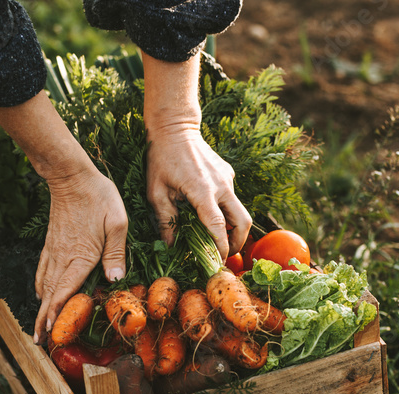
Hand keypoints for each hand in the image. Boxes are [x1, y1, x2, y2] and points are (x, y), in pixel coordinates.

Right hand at [34, 168, 127, 342]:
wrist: (70, 175)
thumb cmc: (98, 196)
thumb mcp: (117, 222)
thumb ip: (116, 252)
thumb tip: (114, 279)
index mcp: (80, 256)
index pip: (65, 291)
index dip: (56, 313)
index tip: (49, 332)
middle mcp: (63, 258)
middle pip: (50, 294)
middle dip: (43, 319)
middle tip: (40, 341)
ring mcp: (54, 251)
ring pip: (44, 285)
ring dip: (41, 307)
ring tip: (39, 326)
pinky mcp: (51, 244)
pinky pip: (43, 271)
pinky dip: (41, 287)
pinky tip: (42, 295)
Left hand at [146, 126, 250, 258]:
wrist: (175, 127)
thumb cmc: (160, 159)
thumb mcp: (155, 191)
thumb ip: (165, 220)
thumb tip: (170, 245)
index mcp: (202, 191)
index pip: (218, 226)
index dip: (221, 247)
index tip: (218, 261)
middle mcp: (221, 185)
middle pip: (243, 222)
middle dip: (238, 242)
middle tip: (225, 254)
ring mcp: (227, 178)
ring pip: (239, 210)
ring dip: (231, 227)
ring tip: (215, 237)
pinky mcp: (228, 173)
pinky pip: (231, 197)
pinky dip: (224, 210)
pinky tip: (207, 211)